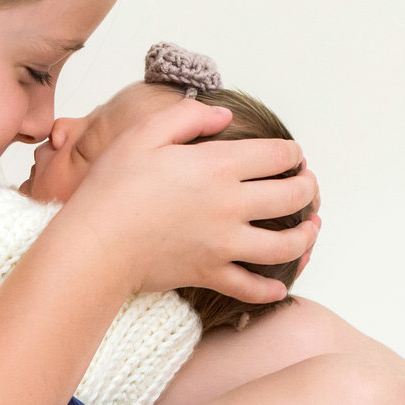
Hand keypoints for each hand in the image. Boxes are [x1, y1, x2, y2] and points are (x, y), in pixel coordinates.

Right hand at [61, 99, 320, 303]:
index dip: (293, 153)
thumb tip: (223, 115)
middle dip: (307, 189)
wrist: (95, 243)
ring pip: (284, 246)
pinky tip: (279, 285)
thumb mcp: (145, 134)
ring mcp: (223, 244)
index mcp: (217, 166)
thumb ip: (188, 116)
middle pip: (291, 197)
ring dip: (305, 237)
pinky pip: (251, 288)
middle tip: (308, 187)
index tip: (293, 155)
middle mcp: (229, 205)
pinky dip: (270, 289)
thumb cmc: (113, 186)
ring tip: (310, 229)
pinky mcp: (210, 273)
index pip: (277, 156)